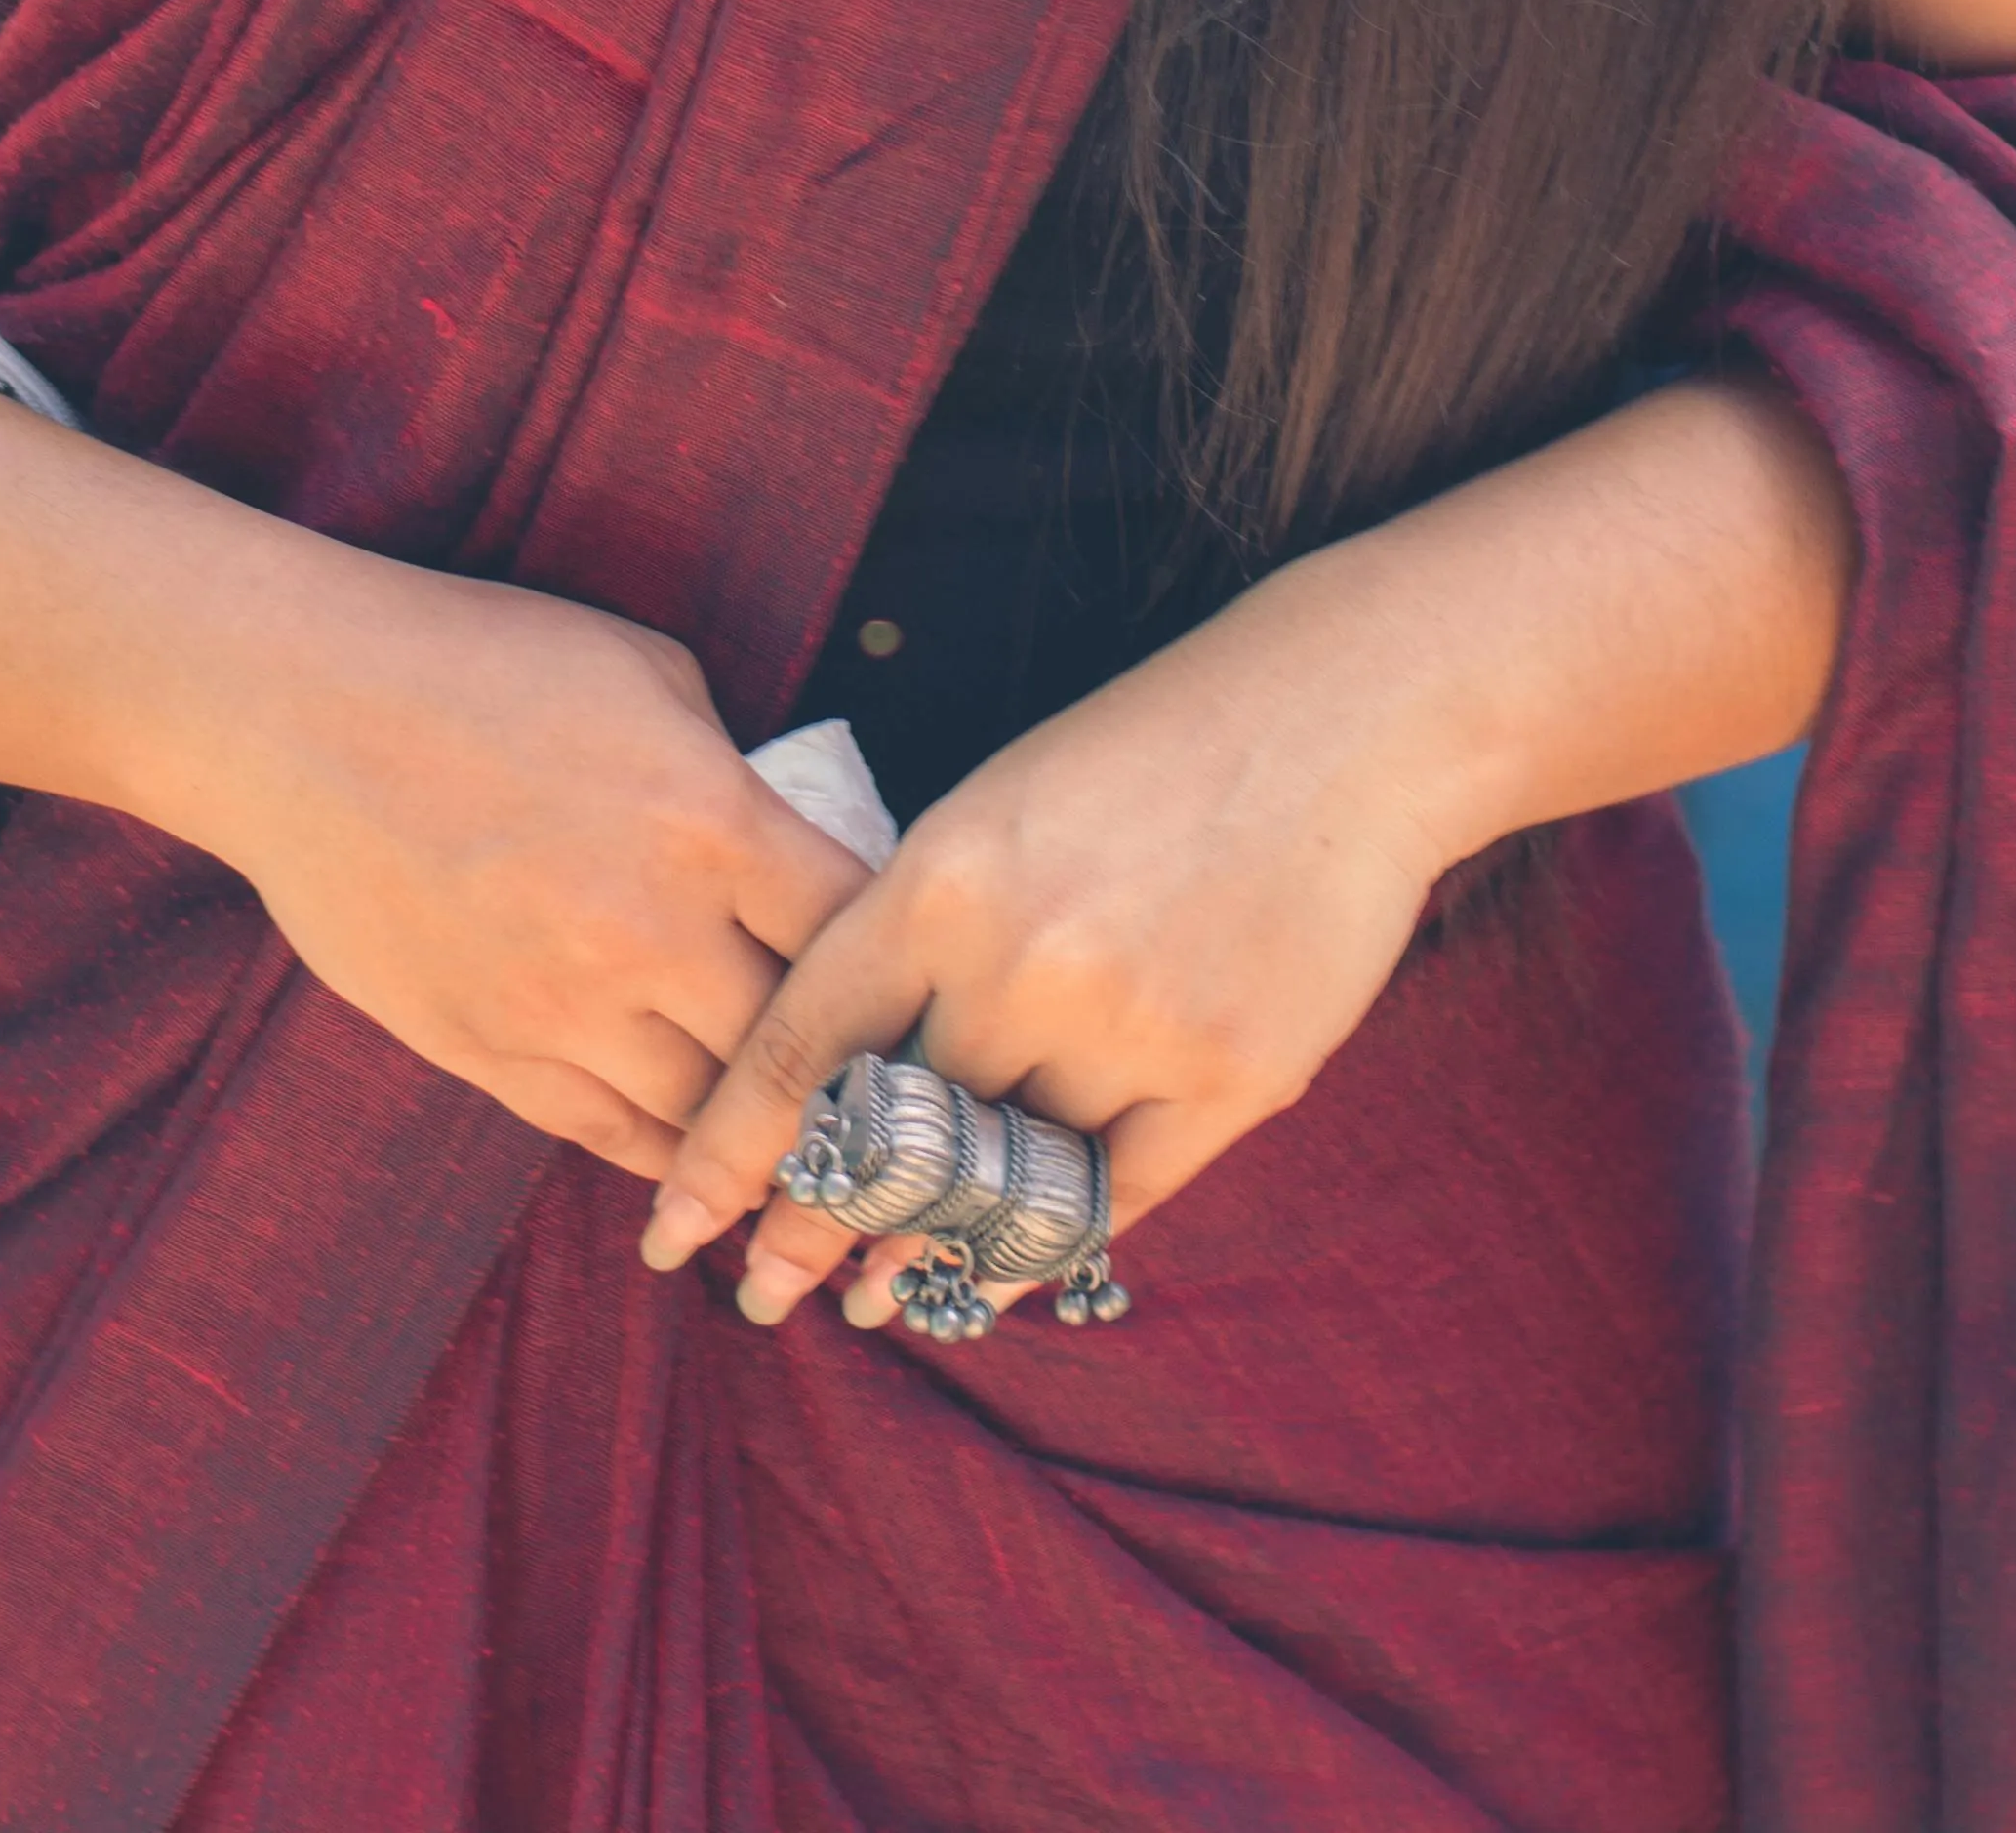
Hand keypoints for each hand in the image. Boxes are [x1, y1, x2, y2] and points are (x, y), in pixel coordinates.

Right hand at [180, 545, 871, 1182]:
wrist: (301, 709)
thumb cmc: (479, 661)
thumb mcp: (645, 673)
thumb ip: (728, 772)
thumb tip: (785, 845)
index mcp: (711, 818)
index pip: (855, 932)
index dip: (889, 964)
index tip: (902, 984)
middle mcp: (653, 929)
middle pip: (795, 1048)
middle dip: (840, 1072)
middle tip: (876, 1098)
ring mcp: (564, 1003)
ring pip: (707, 1115)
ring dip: (755, 1130)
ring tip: (800, 1146)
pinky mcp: (486, 1050)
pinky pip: (608, 1133)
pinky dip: (665, 1151)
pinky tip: (696, 1156)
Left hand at [636, 540, 1469, 1327]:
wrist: (1341, 718)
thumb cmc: (1150, 751)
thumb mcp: (998, 809)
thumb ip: (919, 932)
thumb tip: (839, 1076)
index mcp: (945, 878)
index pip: (802, 1046)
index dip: (728, 1151)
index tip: (674, 1223)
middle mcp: (1026, 963)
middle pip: (890, 1142)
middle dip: (815, 1229)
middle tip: (763, 1290)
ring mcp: (1132, 1029)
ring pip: (996, 1187)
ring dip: (924, 1255)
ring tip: (874, 1298)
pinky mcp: (1230, 1080)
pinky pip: (1106, 1204)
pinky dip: (1037, 1253)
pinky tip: (990, 1280)